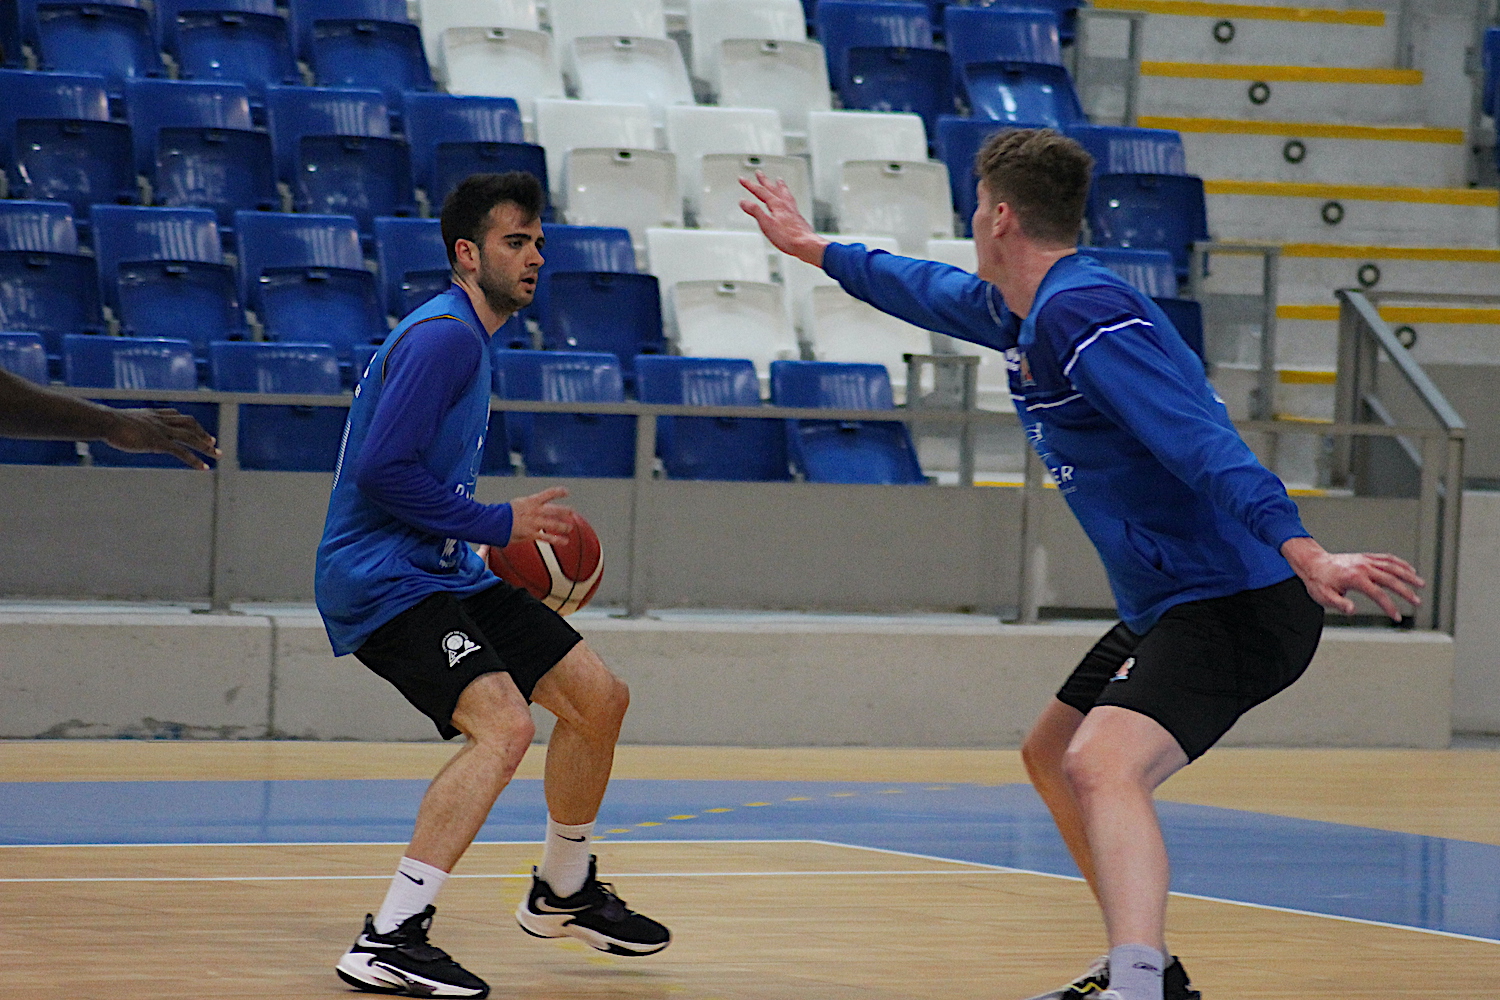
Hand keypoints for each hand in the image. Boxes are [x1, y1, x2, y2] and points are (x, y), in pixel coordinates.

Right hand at [104, 408, 220, 469]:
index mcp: (152, 414)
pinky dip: (195, 460)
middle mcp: (160, 420)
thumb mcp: (119, 421)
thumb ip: (125, 425)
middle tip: (214, 443)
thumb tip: (116, 429)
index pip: (177, 416)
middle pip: (189, 424)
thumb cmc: (105, 423)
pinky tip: (204, 468)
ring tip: (218, 455)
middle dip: (203, 434)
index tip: (198, 430)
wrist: (105, 421)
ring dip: (206, 447)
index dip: (189, 424)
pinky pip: (182, 452)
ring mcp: (161, 430)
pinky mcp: (159, 442)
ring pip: (190, 437)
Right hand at [509, 486, 572, 545]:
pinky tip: (565, 541)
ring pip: (553, 524)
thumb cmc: (505, 513)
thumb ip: (529, 505)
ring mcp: (534, 522)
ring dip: (563, 526)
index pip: (548, 493)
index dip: (559, 492)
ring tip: (570, 528)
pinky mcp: (531, 534)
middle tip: (571, 512)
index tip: (566, 492)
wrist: (495, 522)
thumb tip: (537, 505)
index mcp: (532, 501)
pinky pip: (547, 537)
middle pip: (554, 510)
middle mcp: (535, 511)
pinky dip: (557, 539)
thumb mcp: (518, 503)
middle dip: (564, 511)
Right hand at [739, 170, 829, 265]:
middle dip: (764, 181)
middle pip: (773, 189)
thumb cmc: (787, 237)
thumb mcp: (766, 224)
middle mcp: (785, 205)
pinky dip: (788, 196)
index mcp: (777, 205)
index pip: (761, 192)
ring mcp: (793, 210)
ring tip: (779, 180)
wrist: (806, 245)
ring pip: (785, 193)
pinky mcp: (797, 217)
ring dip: (780, 186)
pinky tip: (789, 200)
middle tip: (759, 173)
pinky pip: (791, 201)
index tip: (742, 179)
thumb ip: (755, 211)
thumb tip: (743, 201)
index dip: (750, 185)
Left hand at [1281, 536, 1423, 620]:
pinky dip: (1399, 563)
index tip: (1397, 616)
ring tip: (1421, 584)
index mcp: (1354, 578)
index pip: (1378, 594)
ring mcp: (1365, 560)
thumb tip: (1352, 610)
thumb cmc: (1318, 581)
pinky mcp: (1366, 557)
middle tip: (1417, 602)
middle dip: (1406, 591)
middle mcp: (1363, 567)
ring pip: (1392, 566)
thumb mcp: (1324, 596)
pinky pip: (1386, 558)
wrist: (1312, 562)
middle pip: (1390, 579)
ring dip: (1408, 575)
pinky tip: (1409, 569)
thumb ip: (1339, 604)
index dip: (1389, 606)